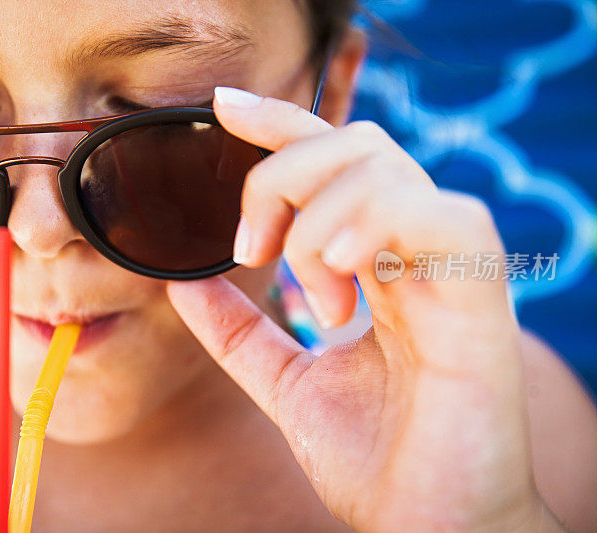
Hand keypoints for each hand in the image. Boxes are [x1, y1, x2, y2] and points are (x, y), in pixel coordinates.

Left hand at [167, 88, 562, 530]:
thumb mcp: (287, 382)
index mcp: (381, 265)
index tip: (219, 109)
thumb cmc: (376, 459)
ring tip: (315, 297)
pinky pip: (436, 212)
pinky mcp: (480, 292)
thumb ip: (239, 331)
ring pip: (383, 168)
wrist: (428, 527)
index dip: (280, 123)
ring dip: (317, 220)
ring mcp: (452, 265)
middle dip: (280, 176)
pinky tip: (340, 272)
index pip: (333, 162)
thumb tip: (183, 283)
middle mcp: (418, 252)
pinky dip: (371, 223)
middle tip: (252, 247)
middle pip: (353, 145)